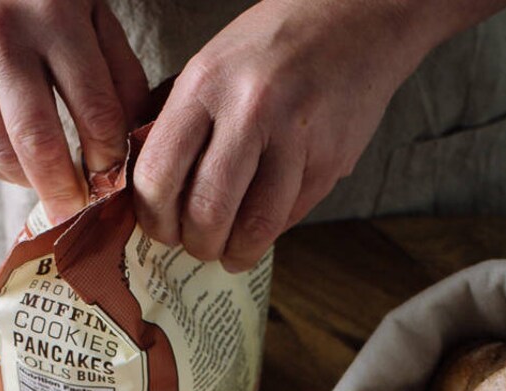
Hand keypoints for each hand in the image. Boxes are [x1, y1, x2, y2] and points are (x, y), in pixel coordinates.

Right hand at [0, 0, 149, 222]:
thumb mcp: (91, 8)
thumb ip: (119, 71)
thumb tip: (135, 141)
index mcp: (54, 15)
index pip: (94, 111)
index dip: (109, 159)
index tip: (117, 183)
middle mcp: (1, 36)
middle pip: (39, 142)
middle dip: (65, 192)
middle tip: (81, 215)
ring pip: (0, 152)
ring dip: (32, 184)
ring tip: (54, 191)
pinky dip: (1, 169)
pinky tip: (22, 168)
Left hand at [133, 0, 448, 271]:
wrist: (354, 21)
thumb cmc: (273, 47)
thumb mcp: (211, 67)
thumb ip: (180, 124)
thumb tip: (151, 191)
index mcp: (205, 84)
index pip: (159, 175)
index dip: (154, 218)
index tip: (160, 229)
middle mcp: (248, 110)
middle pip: (206, 211)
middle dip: (197, 244)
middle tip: (198, 246)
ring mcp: (295, 138)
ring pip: (254, 227)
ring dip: (236, 252)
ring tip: (230, 252)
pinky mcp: (328, 161)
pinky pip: (290, 217)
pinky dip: (270, 232)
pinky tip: (261, 225)